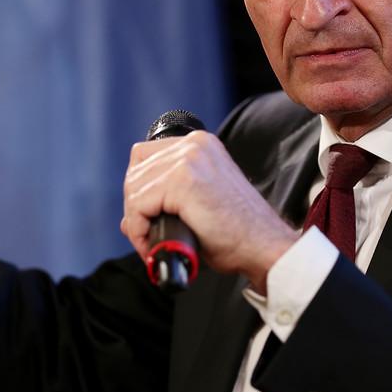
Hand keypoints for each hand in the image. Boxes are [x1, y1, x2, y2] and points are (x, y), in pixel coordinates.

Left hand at [121, 130, 297, 291]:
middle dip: (135, 208)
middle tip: (149, 236)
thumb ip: (164, 202)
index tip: (148, 219)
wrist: (263, 246)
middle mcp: (194, 145)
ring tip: (153, 244)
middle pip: (135, 171)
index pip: (144, 157)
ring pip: (134, 189)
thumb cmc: (238, 233)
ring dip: (137, 222)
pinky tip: (154, 244)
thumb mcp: (198, 205)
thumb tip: (128, 219)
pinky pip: (139, 206)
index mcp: (200, 146)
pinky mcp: (183, 181)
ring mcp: (188, 160)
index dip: (140, 192)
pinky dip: (140, 230)